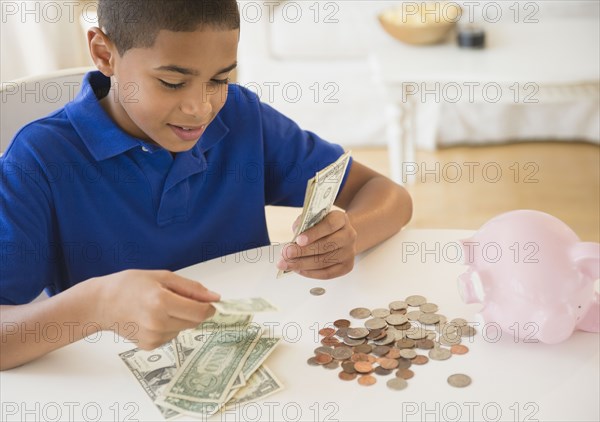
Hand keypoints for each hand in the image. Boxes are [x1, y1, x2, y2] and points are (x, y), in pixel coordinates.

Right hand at [95, 270, 218, 349]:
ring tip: (160, 307)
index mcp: (161, 302)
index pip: (199, 312)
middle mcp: (157, 322)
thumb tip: (215, 298)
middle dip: (193, 311)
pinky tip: (152, 318)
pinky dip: (169, 327)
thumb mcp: (163, 277)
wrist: (101, 304)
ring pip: (183, 329)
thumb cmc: (130, 285)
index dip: (209, 307)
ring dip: (180, 319)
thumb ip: (191, 288)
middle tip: (177, 299)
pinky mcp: (149, 346)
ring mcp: (153, 337)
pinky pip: (171, 336)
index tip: (209, 302)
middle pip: (194, 322)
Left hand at [277, 210, 357, 278]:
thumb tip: (295, 234)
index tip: (298, 240)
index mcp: (341, 219)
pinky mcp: (346, 266)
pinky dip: (310, 273)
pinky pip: (327, 273)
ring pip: (323, 261)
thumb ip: (304, 223)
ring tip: (287, 264)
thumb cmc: (323, 227)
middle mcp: (349, 235)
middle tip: (286, 254)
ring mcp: (349, 252)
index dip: (313, 233)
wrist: (340, 236)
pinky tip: (299, 270)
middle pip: (325, 246)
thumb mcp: (314, 219)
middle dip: (302, 251)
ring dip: (302, 264)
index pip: (328, 226)